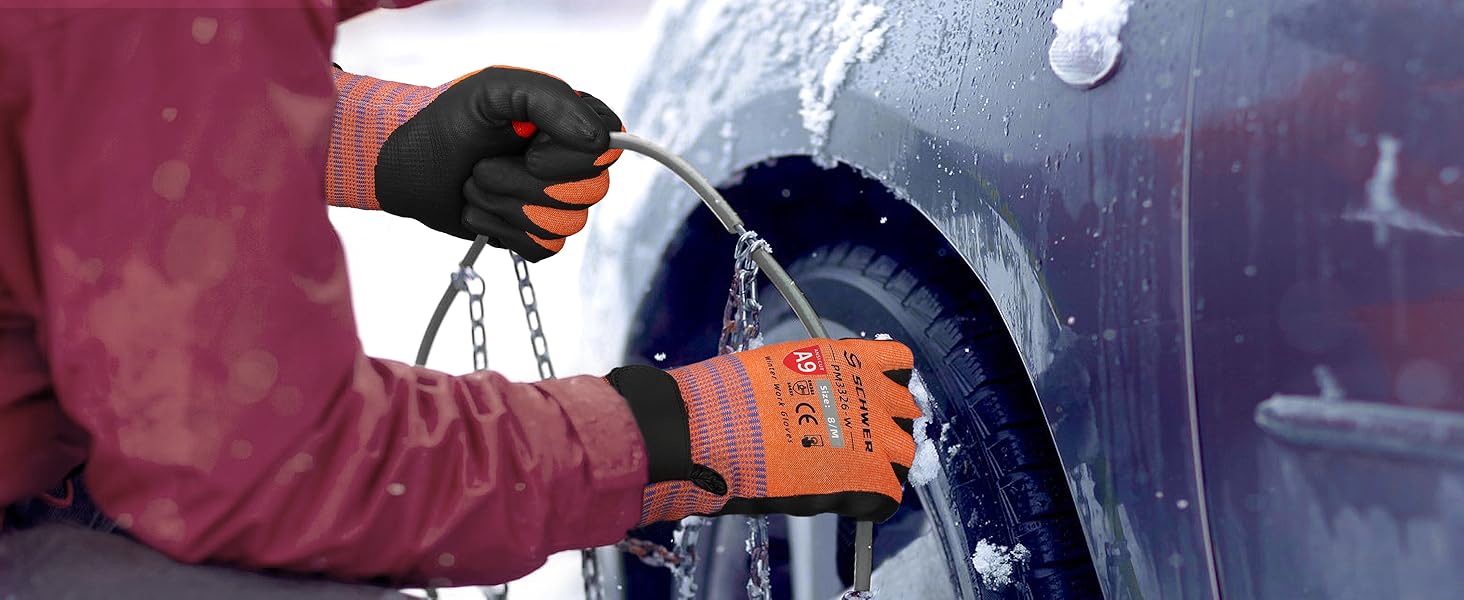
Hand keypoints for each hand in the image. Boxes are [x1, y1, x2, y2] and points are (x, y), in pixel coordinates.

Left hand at [327, 66, 621, 259]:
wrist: (406, 164)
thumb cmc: (447, 120)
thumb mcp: (495, 90)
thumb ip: (553, 101)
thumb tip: (598, 141)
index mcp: (572, 122)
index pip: (607, 150)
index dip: (567, 158)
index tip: (527, 148)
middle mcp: (571, 162)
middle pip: (589, 193)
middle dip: (523, 183)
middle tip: (483, 165)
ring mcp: (554, 201)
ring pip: (565, 225)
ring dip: (505, 206)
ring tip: (476, 184)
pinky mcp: (534, 234)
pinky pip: (544, 249)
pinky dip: (502, 231)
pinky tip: (479, 210)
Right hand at [607, 339, 920, 524]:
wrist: (703, 433)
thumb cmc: (723, 400)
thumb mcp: (777, 367)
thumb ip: (816, 379)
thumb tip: (822, 395)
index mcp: (846, 359)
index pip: (900, 365)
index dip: (889, 385)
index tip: (878, 399)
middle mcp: (866, 392)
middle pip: (907, 413)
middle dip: (888, 427)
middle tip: (862, 442)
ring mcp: (870, 436)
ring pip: (904, 457)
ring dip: (885, 465)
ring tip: (852, 472)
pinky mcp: (862, 479)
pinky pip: (886, 496)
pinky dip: (870, 500)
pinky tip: (843, 497)